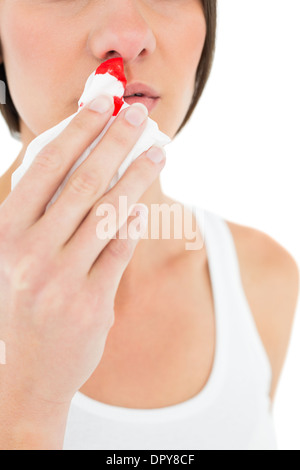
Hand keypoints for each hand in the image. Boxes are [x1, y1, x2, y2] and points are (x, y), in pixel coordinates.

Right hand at [0, 95, 165, 408]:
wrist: (28, 370)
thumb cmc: (21, 303)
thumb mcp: (13, 254)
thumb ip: (37, 211)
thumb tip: (73, 159)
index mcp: (5, 232)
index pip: (46, 167)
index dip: (78, 130)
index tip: (103, 102)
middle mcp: (29, 252)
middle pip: (82, 182)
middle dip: (115, 141)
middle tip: (140, 115)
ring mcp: (60, 279)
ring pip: (107, 213)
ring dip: (136, 176)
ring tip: (158, 152)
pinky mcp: (90, 303)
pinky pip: (118, 252)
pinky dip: (133, 224)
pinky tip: (145, 204)